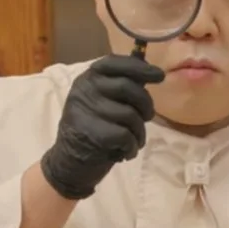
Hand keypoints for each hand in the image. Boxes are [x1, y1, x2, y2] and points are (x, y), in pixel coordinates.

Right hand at [39, 55, 165, 199]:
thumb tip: (150, 71)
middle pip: (128, 87)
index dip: (139, 67)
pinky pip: (125, 135)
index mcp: (87, 79)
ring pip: (130, 114)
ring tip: (133, 140)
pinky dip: (132, 147)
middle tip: (147, 117)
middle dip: (146, 105)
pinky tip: (126, 152)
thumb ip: (122, 87)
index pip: (114, 63)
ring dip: (139, 132)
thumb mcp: (104, 103)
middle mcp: (84, 89)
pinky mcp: (90, 132)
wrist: (69, 165)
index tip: (159, 75)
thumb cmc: (94, 131)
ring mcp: (85, 110)